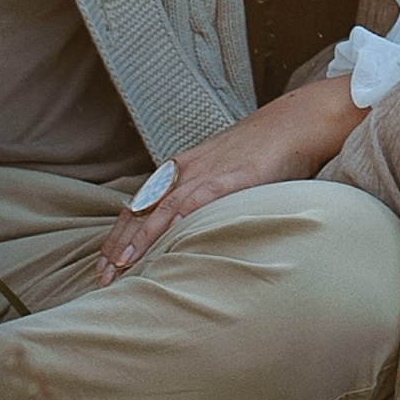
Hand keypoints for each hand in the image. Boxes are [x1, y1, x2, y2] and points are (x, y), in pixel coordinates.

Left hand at [94, 78, 359, 282]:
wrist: (298, 121)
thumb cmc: (268, 150)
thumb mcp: (229, 174)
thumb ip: (209, 198)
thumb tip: (198, 230)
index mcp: (184, 170)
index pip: (142, 205)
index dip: (121, 235)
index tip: (106, 264)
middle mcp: (187, 171)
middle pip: (142, 210)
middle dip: (118, 245)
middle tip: (101, 277)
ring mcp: (207, 173)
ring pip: (161, 211)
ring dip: (137, 240)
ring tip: (119, 268)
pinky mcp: (230, 178)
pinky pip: (195, 202)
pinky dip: (173, 223)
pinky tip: (158, 242)